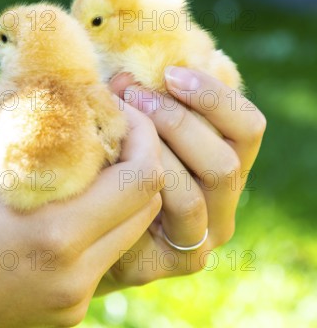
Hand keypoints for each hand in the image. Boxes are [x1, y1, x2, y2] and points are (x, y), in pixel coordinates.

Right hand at [0, 101, 162, 327]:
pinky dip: (98, 223)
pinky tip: (68, 200)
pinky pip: (101, 258)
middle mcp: (74, 278)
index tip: (125, 108)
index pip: (140, 182)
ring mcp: (71, 302)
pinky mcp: (62, 312)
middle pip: (144, 210)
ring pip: (126, 236)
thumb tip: (55, 98)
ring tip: (89, 161)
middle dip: (138, 162)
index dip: (144, 137)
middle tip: (111, 129)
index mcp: (53, 237)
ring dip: (120, 194)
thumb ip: (19, 131)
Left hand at [98, 67, 265, 290]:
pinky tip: (112, 166)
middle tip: (133, 96)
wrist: (87, 234)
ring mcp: (203, 238)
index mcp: (224, 166)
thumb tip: (126, 75)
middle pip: (226, 161)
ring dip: (156, 152)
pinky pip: (167, 219)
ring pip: (196, 192)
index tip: (170, 72)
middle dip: (177, 121)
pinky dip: (142, 185)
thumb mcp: (134, 134)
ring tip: (119, 125)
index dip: (215, 95)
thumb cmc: (110, 172)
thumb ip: (145, 108)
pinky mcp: (178, 261)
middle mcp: (223, 205)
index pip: (248, 128)